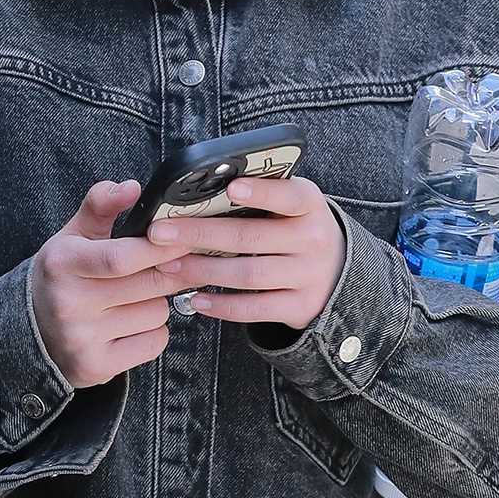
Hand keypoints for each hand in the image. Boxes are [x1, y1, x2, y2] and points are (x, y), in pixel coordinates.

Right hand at [28, 180, 189, 387]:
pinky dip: (153, 331)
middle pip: (149, 284)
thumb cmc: (63, 276)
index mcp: (63, 263)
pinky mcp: (97, 366)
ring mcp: (82, 338)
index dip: (160, 247)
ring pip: (157, 313)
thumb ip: (101, 205)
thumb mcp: (73, 236)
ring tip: (133, 299)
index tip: (183, 239)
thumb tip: (131, 187)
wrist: (29, 332)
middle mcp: (69, 303)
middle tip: (173, 264)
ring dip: (157, 302)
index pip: (122, 256)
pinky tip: (131, 324)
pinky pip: (154, 342)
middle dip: (170, 271)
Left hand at [145, 175, 345, 331]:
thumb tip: (204, 188)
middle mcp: (313, 240)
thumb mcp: (292, 204)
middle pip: (251, 238)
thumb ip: (261, 195)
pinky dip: (223, 306)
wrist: (337, 270)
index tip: (231, 189)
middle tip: (161, 233)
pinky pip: (256, 309)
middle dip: (200, 235)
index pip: (288, 196)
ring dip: (204, 271)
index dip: (261, 193)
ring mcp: (308, 276)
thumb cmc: (297, 228)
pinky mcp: (299, 306)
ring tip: (169, 265)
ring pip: (249, 275)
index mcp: (310, 205)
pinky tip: (196, 299)